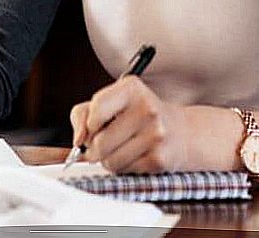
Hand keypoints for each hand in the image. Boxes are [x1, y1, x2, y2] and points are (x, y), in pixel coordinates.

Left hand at [69, 75, 189, 172]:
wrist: (181, 132)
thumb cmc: (137, 115)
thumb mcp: (110, 102)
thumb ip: (83, 114)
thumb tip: (77, 141)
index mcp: (131, 88)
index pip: (96, 109)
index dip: (89, 124)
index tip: (93, 127)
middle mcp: (147, 109)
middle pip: (99, 142)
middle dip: (94, 148)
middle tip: (102, 144)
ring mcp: (156, 135)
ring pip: (110, 160)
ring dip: (108, 160)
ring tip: (120, 149)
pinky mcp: (160, 159)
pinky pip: (124, 171)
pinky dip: (123, 167)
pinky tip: (134, 156)